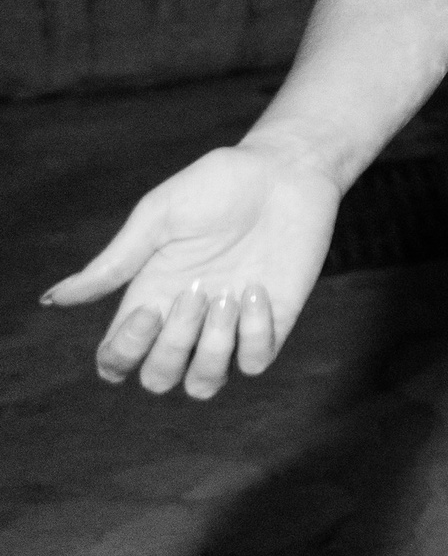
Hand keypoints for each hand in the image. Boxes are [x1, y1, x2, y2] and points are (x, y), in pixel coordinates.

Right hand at [40, 139, 341, 398]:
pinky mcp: (272, 324)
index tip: (148, 309)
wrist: (285, 171)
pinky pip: (254, 363)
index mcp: (151, 295)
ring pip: (204, 385)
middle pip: (158, 379)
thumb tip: (55, 298)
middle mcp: (186, 320)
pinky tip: (258, 289)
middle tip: (197, 290)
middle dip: (173, 345)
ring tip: (229, 293)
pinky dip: (254, 335)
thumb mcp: (159, 215)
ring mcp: (230, 327)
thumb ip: (114, 262)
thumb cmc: (218, 185)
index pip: (117, 359)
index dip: (123, 352)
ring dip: (212, 349)